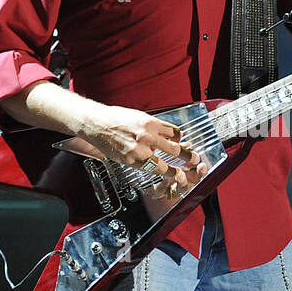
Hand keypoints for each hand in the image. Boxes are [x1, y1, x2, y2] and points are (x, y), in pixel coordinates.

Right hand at [75, 105, 211, 196]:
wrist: (97, 124)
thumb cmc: (116, 118)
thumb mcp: (138, 116)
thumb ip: (153, 126)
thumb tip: (166, 133)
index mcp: (151, 123)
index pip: (175, 133)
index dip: (180, 139)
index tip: (183, 143)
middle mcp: (147, 136)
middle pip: (174, 149)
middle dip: (187, 156)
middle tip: (194, 160)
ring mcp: (139, 150)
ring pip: (163, 165)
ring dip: (174, 171)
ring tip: (180, 174)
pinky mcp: (131, 160)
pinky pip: (148, 169)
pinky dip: (155, 172)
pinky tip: (159, 174)